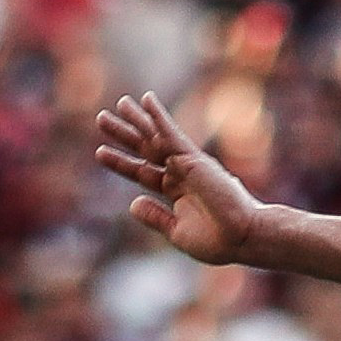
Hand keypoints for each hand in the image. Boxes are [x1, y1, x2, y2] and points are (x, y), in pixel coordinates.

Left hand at [95, 93, 266, 265]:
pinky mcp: (193, 159)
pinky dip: (158, 117)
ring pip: (155, 138)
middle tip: (101, 118)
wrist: (241, 238)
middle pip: (145, 149)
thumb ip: (155, 217)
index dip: (121, 162)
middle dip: (124, 134)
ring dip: (136, 120)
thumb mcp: (177, 231)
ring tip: (118, 103)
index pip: (142, 172)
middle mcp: (180, 173)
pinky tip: (146, 100)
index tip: (99, 152)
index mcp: (176, 192)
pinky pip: (171, 134)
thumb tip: (133, 202)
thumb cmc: (216, 240)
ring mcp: (187, 164)